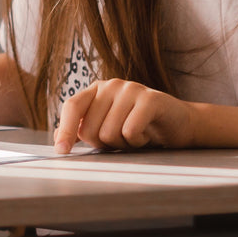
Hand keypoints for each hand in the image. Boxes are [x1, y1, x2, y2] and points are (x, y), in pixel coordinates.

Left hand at [52, 79, 195, 153]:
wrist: (179, 125)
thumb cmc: (140, 127)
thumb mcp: (108, 127)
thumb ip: (83, 129)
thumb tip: (58, 139)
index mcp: (97, 90)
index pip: (72, 106)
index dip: (65, 130)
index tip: (62, 151)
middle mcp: (112, 85)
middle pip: (89, 129)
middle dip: (104, 144)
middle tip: (121, 138)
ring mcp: (131, 89)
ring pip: (109, 134)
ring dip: (123, 144)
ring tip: (136, 135)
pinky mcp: (150, 98)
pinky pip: (130, 131)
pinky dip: (138, 142)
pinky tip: (147, 134)